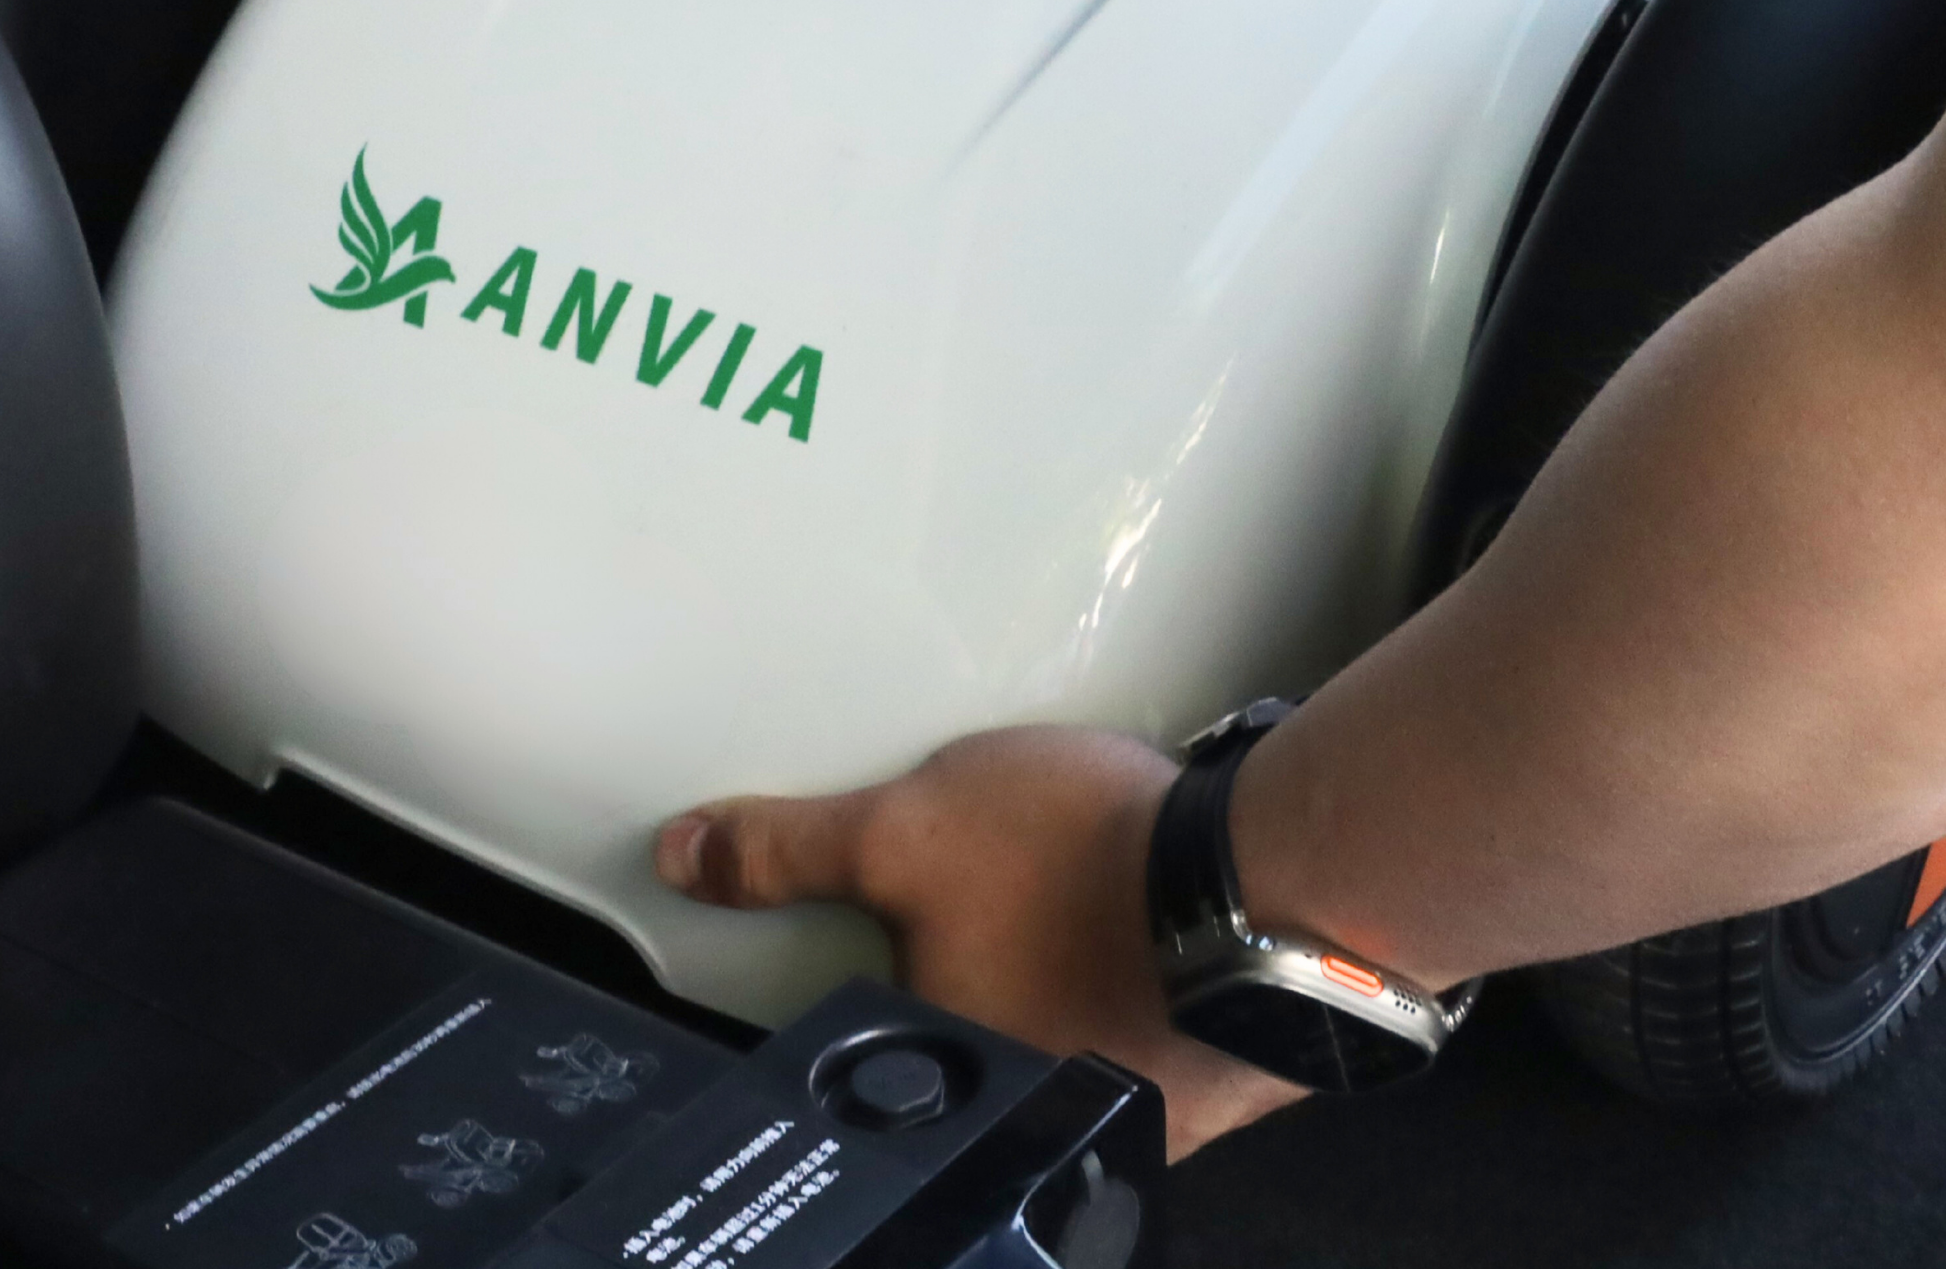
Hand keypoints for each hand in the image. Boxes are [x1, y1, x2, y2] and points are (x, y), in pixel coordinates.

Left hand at [654, 726, 1304, 1158]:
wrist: (1259, 884)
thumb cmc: (1090, 861)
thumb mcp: (908, 828)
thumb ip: (791, 850)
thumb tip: (686, 857)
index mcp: (930, 1069)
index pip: (852, 1049)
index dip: (856, 985)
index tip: (884, 946)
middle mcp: (1015, 1119)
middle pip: (954, 1056)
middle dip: (960, 990)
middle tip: (991, 917)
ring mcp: (1109, 1115)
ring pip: (1045, 1055)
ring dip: (1046, 1000)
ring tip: (1064, 920)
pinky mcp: (1189, 1095)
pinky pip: (1131, 1051)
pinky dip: (1124, 1003)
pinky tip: (1135, 945)